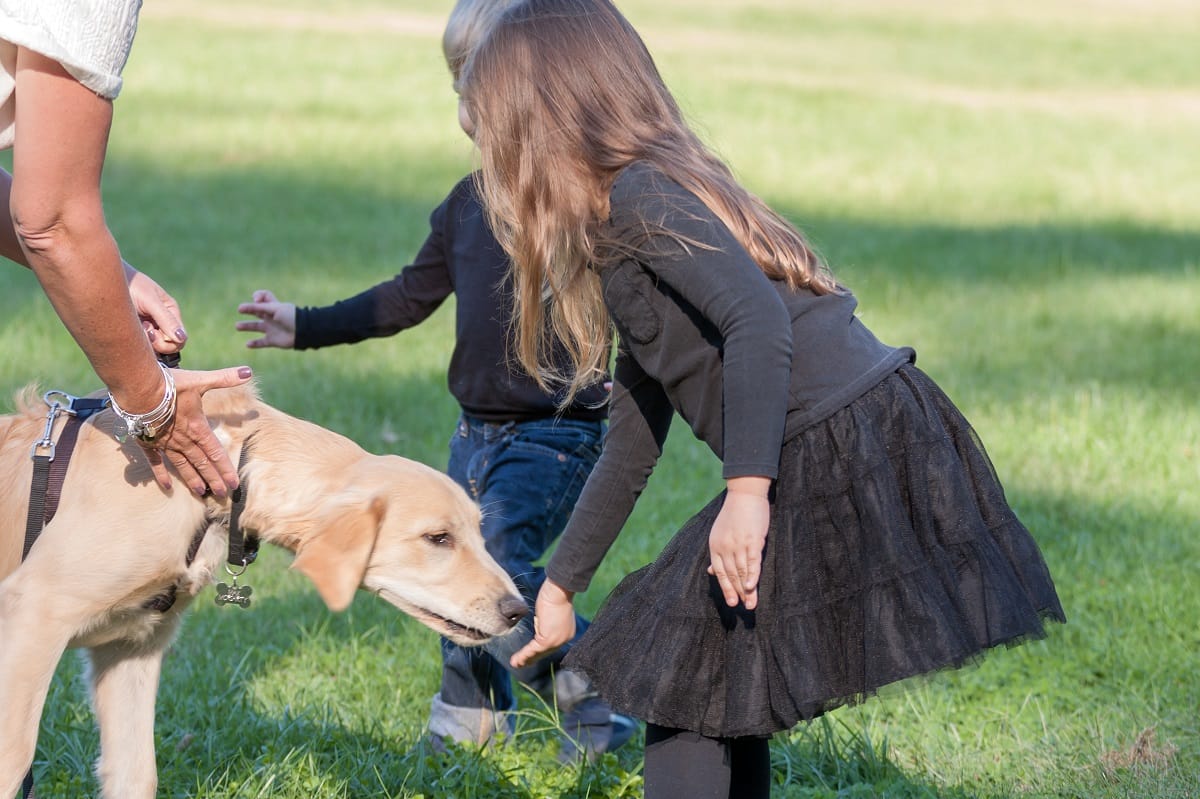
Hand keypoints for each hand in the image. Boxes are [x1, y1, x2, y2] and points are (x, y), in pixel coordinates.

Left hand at [123, 262, 187, 354]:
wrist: (104, 280)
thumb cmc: (130, 285)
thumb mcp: (150, 301)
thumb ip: (166, 320)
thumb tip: (181, 339)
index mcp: (171, 312)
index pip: (180, 340)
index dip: (167, 342)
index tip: (151, 331)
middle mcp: (162, 321)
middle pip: (169, 347)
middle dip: (156, 343)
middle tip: (143, 329)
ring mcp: (148, 327)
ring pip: (154, 348)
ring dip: (145, 342)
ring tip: (135, 326)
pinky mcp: (135, 331)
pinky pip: (141, 346)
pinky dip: (135, 342)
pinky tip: (128, 329)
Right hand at [140, 366, 253, 497]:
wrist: (138, 388)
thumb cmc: (169, 384)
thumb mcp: (200, 380)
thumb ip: (224, 378)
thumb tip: (248, 371)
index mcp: (197, 427)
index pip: (216, 453)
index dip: (225, 469)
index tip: (233, 485)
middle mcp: (183, 440)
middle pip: (201, 464)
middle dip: (213, 479)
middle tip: (222, 495)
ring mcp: (165, 443)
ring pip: (182, 466)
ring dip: (192, 479)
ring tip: (201, 493)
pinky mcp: (148, 442)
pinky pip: (156, 462)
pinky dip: (161, 475)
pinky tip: (167, 487)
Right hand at [235, 289, 296, 348]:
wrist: (303, 332)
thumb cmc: (291, 317)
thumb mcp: (274, 309)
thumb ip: (259, 307)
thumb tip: (241, 307)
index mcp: (273, 306)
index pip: (264, 297)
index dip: (258, 296)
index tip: (255, 300)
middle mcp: (271, 317)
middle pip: (257, 311)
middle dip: (248, 310)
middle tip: (240, 309)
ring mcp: (272, 328)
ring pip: (256, 326)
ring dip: (247, 326)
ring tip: (237, 326)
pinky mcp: (273, 340)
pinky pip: (262, 342)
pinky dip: (255, 343)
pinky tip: (248, 344)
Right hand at [510, 580, 575, 668]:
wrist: (558, 590)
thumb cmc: (554, 595)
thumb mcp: (550, 612)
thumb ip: (547, 622)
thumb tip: (540, 625)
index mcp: (565, 633)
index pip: (550, 646)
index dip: (538, 652)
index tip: (529, 657)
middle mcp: (563, 639)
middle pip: (544, 652)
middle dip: (531, 659)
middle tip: (520, 664)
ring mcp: (557, 640)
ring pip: (538, 653)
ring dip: (525, 659)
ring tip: (515, 664)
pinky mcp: (548, 639)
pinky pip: (533, 649)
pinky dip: (523, 655)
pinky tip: (516, 660)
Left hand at [707, 476, 770, 608]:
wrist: (745, 493)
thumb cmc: (735, 514)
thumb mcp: (720, 534)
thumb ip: (717, 554)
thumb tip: (710, 572)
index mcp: (715, 546)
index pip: (720, 573)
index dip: (726, 588)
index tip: (732, 603)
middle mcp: (724, 547)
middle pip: (732, 575)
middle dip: (738, 593)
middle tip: (745, 609)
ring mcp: (738, 544)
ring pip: (742, 571)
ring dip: (747, 589)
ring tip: (752, 604)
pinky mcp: (752, 540)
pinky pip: (752, 561)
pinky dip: (752, 574)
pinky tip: (752, 586)